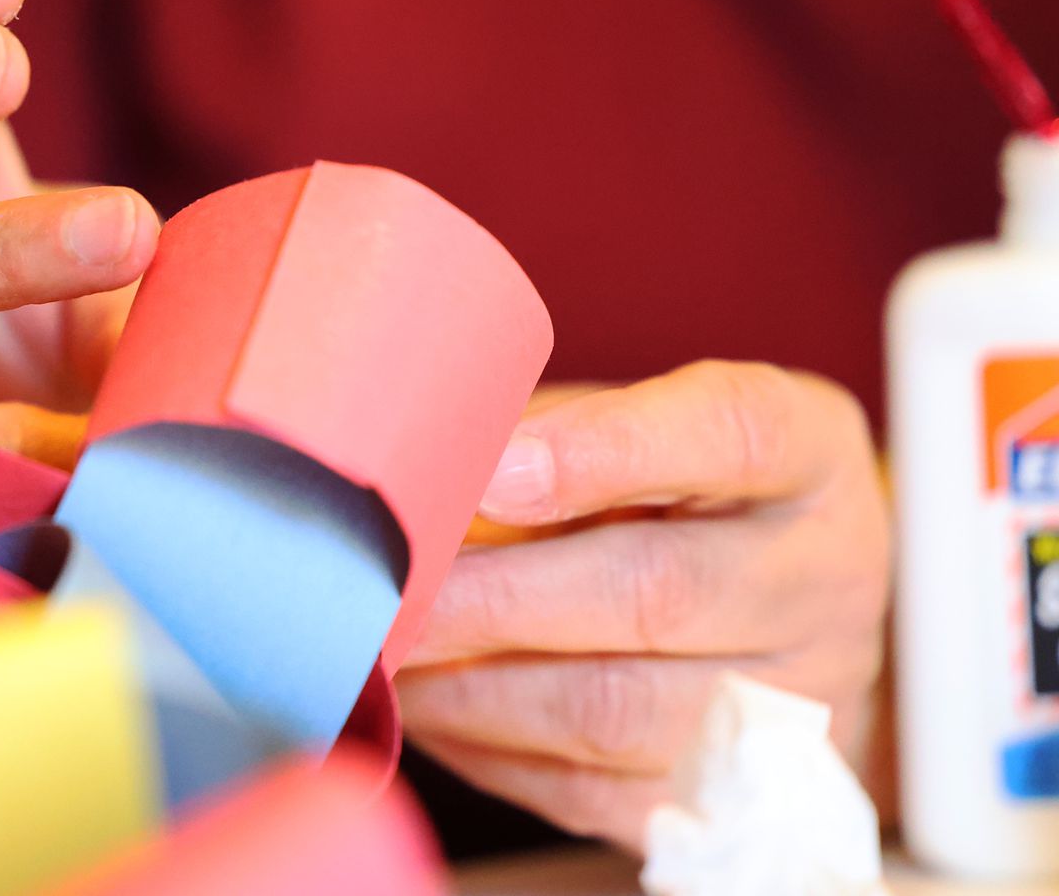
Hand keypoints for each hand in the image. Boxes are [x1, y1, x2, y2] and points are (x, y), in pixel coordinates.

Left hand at [396, 361, 891, 850]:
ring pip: (619, 710)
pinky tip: (435, 711)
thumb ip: (557, 428)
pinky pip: (602, 790)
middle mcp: (823, 574)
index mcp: (804, 451)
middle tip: (393, 594)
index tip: (496, 468)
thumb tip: (431, 464)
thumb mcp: (646, 420)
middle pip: (660, 591)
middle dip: (497, 598)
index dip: (608, 448)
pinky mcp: (739, 793)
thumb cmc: (687, 494)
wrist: (794, 614)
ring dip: (478, 688)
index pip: (732, 432)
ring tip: (391, 656)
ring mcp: (798, 697)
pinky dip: (493, 753)